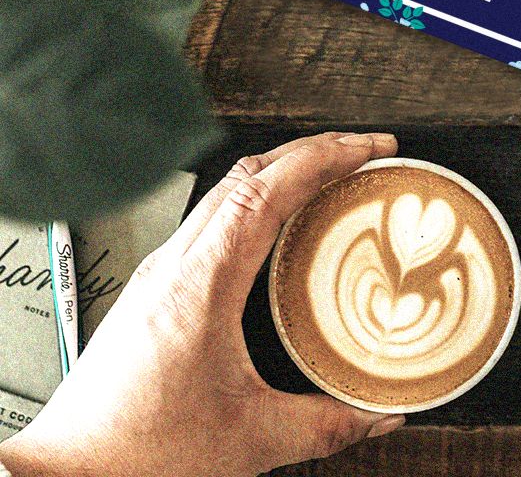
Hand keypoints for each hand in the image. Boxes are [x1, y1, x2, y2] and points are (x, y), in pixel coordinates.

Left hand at [0, 132, 403, 476]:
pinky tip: (280, 224)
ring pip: (227, 189)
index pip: (267, 190)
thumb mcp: (250, 439)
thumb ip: (326, 425)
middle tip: (362, 151)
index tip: (366, 148)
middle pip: (249, 172)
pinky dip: (257, 199)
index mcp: (201, 283)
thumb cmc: (137, 453)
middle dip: (313, 150)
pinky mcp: (155, 285)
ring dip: (283, 170)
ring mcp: (161, 268)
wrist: (69, 474)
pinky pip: (214, 217)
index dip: (323, 158)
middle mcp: (176, 263)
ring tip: (329, 175)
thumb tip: (379, 414)